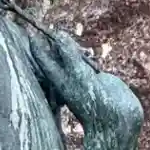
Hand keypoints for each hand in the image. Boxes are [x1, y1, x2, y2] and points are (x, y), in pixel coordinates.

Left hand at [28, 28, 141, 149]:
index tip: (30, 27)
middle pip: (56, 55)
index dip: (35, 41)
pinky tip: (90, 54)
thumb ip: (69, 54)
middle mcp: (67, 79)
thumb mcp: (79, 75)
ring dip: (74, 48)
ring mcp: (82, 78)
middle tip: (55, 29)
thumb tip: (57, 33)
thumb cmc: (95, 102)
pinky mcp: (96, 79)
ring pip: (73, 57)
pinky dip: (87, 57)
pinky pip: (87, 63)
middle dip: (55, 42)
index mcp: (57, 80)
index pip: (41, 57)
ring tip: (73, 44)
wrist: (118, 122)